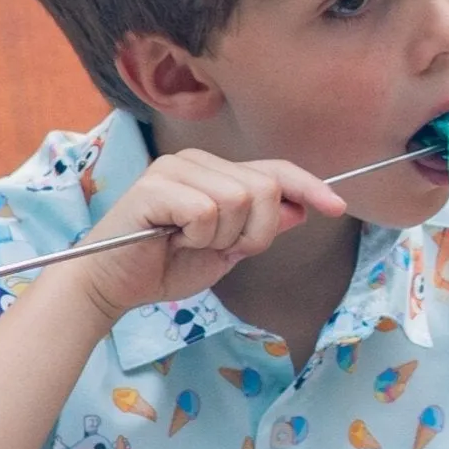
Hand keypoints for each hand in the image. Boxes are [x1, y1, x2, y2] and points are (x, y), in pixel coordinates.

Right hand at [73, 150, 347, 325]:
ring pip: (239, 200)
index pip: (274, 170)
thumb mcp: (225, 251)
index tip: (337, 206)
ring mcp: (175, 170)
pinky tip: (173, 241)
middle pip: (265, 189)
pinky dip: (199, 237)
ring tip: (189, 244)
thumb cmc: (162, 268)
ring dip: (223, 237)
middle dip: (256, 232)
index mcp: (215, 173)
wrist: (111, 286)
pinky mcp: (156, 186)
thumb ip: (258, 229)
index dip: (309, 187)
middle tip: (218, 248)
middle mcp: (196, 162)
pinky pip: (208, 211)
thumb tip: (300, 209)